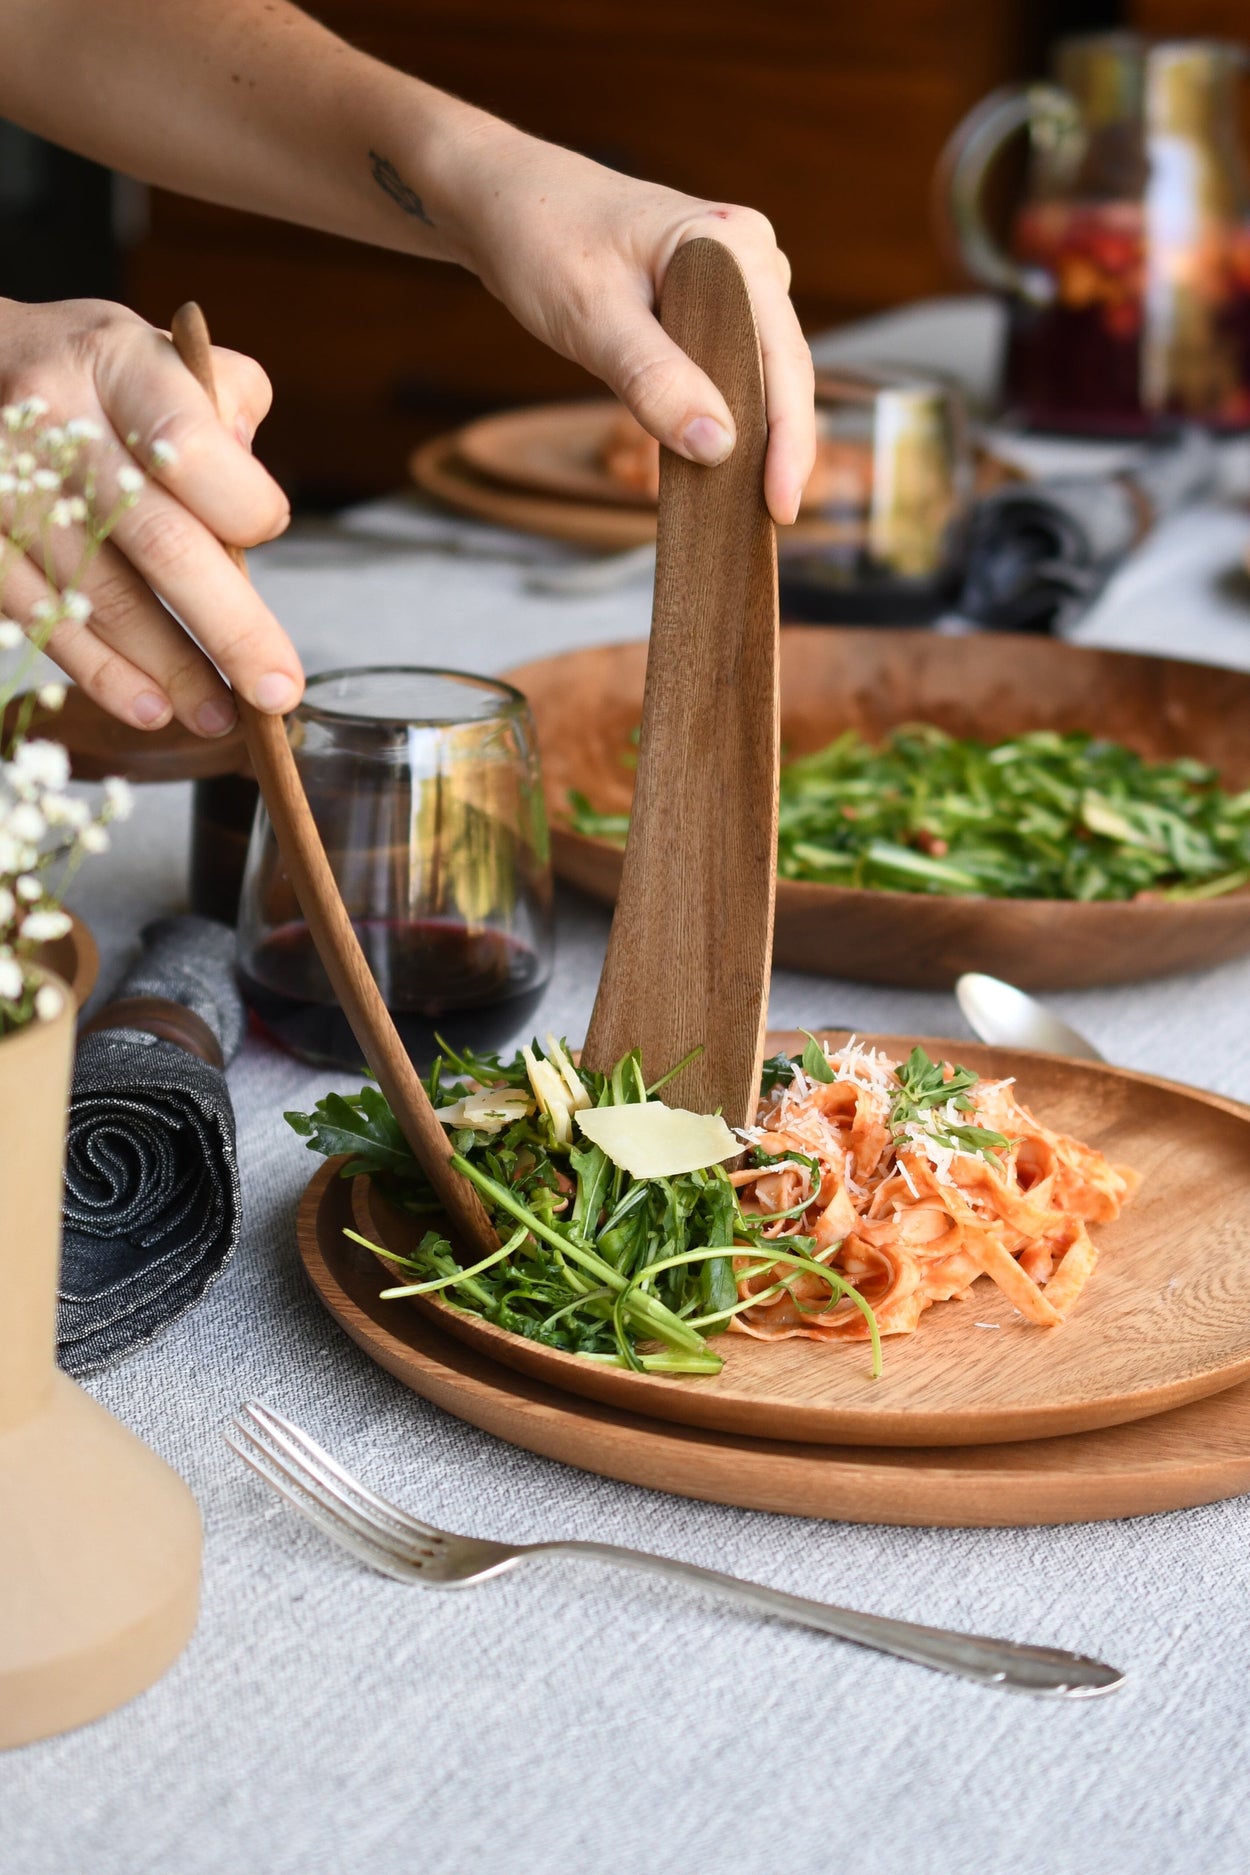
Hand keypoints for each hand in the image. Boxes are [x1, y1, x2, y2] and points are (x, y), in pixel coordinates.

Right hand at [0, 297, 300, 733]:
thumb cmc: (89, 374)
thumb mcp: (159, 352)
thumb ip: (227, 405)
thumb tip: (254, 498)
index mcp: (116, 362)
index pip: (191, 446)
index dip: (242, 505)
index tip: (267, 534)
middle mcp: (52, 421)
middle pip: (156, 541)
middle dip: (229, 628)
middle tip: (275, 691)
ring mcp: (5, 484)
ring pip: (100, 596)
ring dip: (169, 669)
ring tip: (219, 716)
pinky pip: (44, 618)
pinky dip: (102, 672)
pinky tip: (149, 706)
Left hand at [442, 125, 815, 524]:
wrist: (500, 202)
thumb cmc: (540, 240)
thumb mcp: (592, 318)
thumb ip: (655, 381)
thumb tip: (718, 448)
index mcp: (733, 245)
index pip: (783, 358)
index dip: (788, 440)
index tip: (779, 508)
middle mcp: (747, 254)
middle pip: (780, 367)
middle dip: (776, 445)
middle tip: (764, 520)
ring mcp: (731, 275)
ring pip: (756, 369)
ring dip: (750, 432)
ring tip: (741, 499)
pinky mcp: (706, 297)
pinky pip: (727, 362)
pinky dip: (719, 410)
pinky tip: (709, 456)